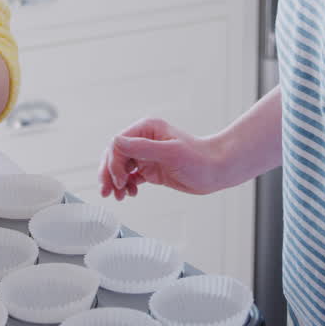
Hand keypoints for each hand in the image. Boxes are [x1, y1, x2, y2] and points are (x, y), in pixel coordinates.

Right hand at [99, 117, 226, 199]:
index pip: (118, 144)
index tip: (119, 179)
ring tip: (118, 196)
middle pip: (116, 156)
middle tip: (108, 191)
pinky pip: (131, 176)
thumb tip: (115, 142)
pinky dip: (127, 186)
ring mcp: (147, 155)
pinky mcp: (151, 169)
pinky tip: (130, 194)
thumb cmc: (199, 159)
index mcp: (146, 129)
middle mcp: (144, 140)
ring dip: (116, 182)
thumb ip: (142, 147)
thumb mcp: (170, 152)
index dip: (113, 162)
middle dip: (109, 174)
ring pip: (121, 168)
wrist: (217, 171)